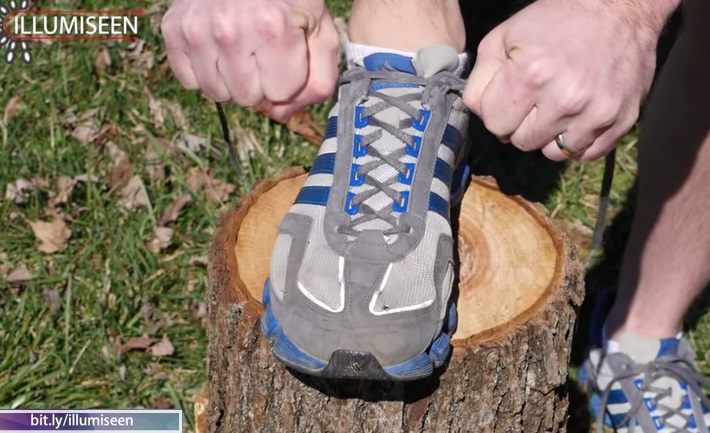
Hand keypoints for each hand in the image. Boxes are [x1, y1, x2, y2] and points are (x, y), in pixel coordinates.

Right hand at [161, 0, 339, 121]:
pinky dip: (204, 70)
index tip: (287, 51)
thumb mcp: (320, 28)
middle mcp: (230, 30)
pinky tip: (217, 46)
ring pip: (217, 93)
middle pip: (247, 98)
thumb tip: (282, 113)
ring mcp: (197, 30)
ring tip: (240, 47)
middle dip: (259, 81)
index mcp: (272, 28)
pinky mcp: (174, 29)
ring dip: (231, 79)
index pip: (281, 93)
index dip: (288, 76)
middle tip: (262, 49)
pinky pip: (189, 80)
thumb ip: (319, 78)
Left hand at [464, 0, 673, 161]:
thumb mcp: (505, 37)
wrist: (622, 9)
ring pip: (552, 153)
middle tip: (536, 97)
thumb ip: (481, 79)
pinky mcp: (620, 122)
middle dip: (521, 123)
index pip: (495, 124)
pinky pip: (585, 155)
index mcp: (532, 74)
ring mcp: (596, 114)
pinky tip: (579, 115)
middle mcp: (565, 99)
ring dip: (549, 134)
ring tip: (558, 104)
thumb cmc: (557, 20)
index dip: (497, 109)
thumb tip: (480, 114)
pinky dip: (578, 140)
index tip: (510, 93)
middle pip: (522, 142)